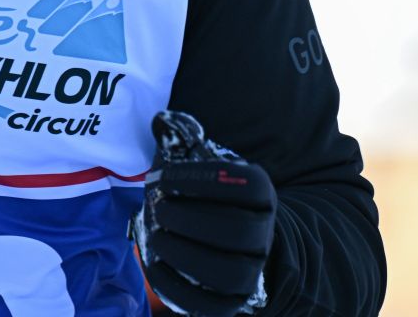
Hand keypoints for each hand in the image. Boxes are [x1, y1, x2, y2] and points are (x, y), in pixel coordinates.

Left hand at [133, 111, 275, 316]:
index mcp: (261, 195)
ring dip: (185, 253)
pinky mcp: (232, 302)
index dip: (203, 180)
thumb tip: (159, 119)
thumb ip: (186, 144)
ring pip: (229, 271)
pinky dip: (176, 285)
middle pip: (239, 231)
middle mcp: (263, 234)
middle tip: (158, 208)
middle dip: (191, 219)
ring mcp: (252, 272)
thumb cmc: (212, 197)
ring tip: (156, 235)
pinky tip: (153, 263)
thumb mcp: (207, 168)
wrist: (244, 242)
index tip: (163, 178)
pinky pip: (209, 304)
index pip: (248, 185)